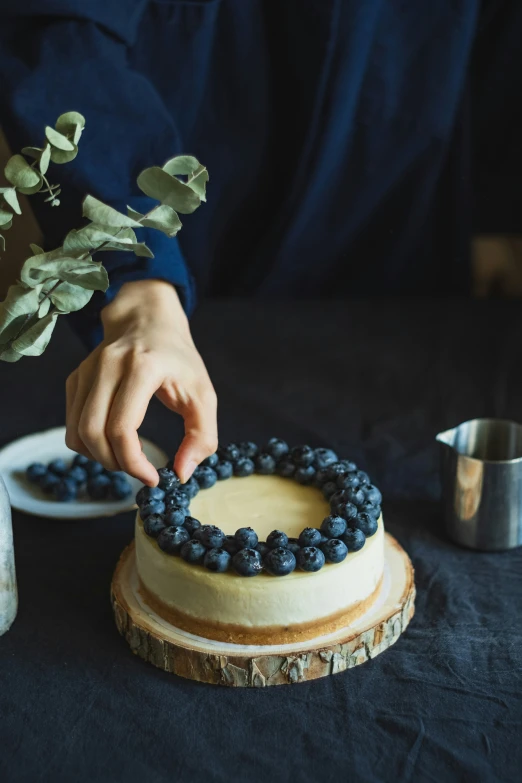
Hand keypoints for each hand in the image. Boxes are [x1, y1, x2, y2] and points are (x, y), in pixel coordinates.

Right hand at [65, 280, 217, 485]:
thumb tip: (182, 474)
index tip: (153, 478)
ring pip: (77, 432)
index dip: (134, 463)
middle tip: (139, 471)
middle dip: (115, 463)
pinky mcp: (76, 378)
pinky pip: (71, 424)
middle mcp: (108, 366)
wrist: (149, 320)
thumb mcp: (204, 395)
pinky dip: (89, 443)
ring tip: (126, 458)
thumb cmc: (179, 360)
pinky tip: (113, 442)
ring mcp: (87, 370)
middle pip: (92, 433)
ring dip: (99, 457)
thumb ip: (202, 437)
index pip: (122, 428)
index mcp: (142, 368)